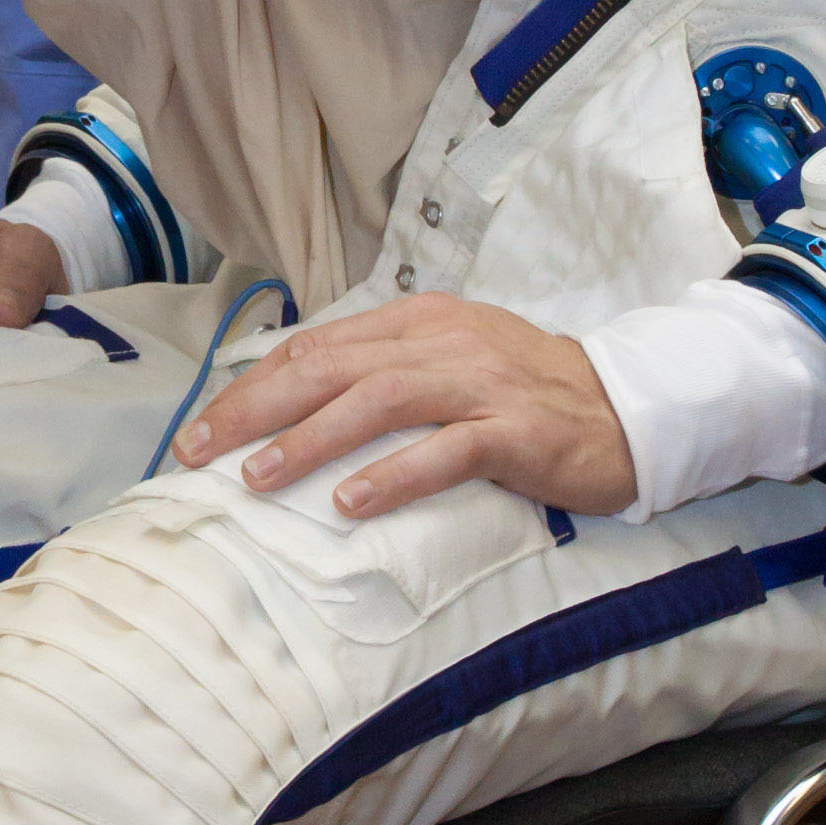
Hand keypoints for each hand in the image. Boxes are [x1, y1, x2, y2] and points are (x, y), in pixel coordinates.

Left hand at [175, 298, 635, 522]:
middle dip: (255, 409)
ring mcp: (479, 384)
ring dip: (309, 441)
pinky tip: (349, 504)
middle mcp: (441, 342)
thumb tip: (294, 402)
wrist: (627, 408)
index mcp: (418, 320)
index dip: (253, 386)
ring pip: (377, 403)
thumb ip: (382, 371)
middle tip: (197, 452)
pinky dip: (392, 476)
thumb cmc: (527, 393)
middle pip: (331, 368)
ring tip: (257, 478)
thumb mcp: (449, 361)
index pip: (316, 346)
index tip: (203, 427)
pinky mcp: (514, 432)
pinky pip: (444, 452)